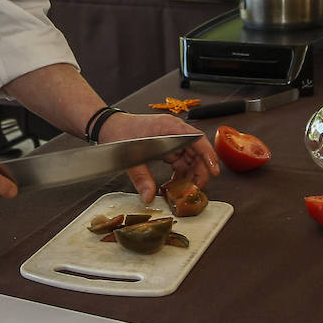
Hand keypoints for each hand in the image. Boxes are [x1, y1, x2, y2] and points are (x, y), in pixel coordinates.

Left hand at [97, 112, 220, 203]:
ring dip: (189, 175)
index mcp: (169, 127)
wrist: (108, 126)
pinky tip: (174, 185)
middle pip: (196, 151)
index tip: (214, 170)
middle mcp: (174, 132)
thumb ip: (141, 177)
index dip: (208, 155)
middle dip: (199, 171)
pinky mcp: (166, 147)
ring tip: (184, 191)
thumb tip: (149, 196)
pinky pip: (180, 161)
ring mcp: (171, 139)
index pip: (197, 139)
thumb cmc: (120, 132)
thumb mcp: (130, 156)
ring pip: (189, 158)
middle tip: (196, 189)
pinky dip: (179, 174)